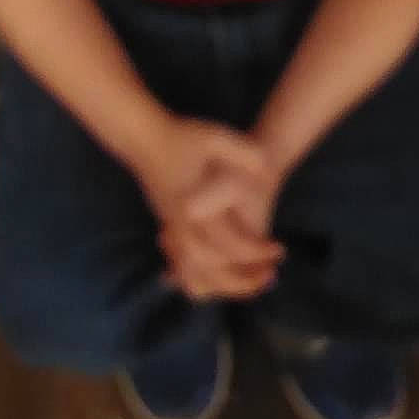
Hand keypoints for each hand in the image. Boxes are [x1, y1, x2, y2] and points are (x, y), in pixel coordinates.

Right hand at [129, 117, 285, 301]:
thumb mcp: (216, 137)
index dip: (256, 252)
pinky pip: (183, 263)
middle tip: (269, 274)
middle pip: (209, 267)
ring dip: (221, 281)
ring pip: (192, 270)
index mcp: (194, 205)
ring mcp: (172, 226)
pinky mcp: (168, 226)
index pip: (228, 242)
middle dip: (240, 278)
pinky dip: (201, 274)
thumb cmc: (180, 136)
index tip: (277, 249)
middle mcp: (181, 223)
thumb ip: (243, 152)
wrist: (141, 138)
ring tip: (250, 281)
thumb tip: (267, 170)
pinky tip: (222, 272)